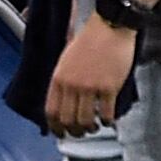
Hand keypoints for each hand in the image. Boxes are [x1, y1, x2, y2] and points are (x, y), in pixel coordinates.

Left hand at [44, 12, 135, 134]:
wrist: (109, 27)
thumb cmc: (89, 41)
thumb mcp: (66, 59)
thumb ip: (63, 79)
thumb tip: (64, 100)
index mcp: (58, 77)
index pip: (50, 110)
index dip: (55, 126)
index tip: (60, 133)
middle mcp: (71, 85)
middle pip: (67, 119)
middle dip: (74, 131)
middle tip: (81, 133)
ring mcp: (90, 87)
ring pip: (86, 120)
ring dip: (91, 128)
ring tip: (95, 127)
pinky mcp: (109, 87)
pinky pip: (107, 113)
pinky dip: (108, 121)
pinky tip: (110, 120)